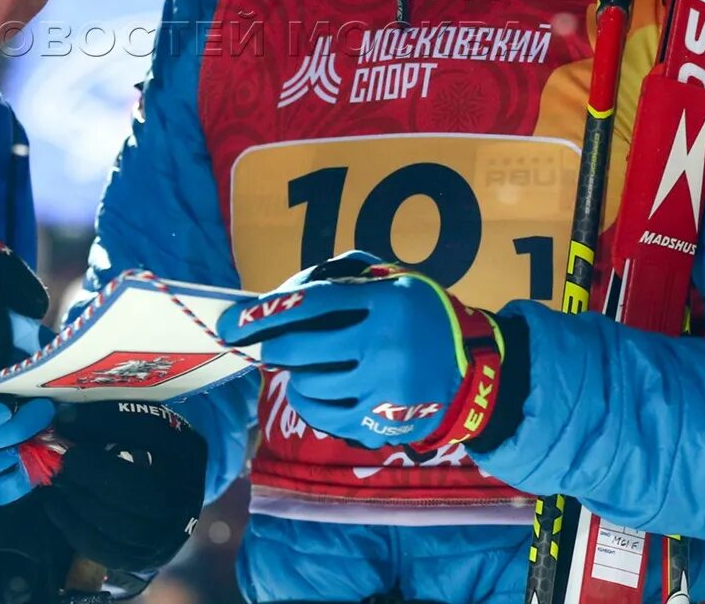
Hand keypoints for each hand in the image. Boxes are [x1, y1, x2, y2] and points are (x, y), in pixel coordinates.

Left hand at [0, 397, 206, 571]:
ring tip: (58, 481)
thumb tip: (61, 421)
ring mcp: (168, 535)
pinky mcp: (144, 558)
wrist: (170, 494)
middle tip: (63, 461)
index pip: (150, 433)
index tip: (66, 422)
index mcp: (188, 452)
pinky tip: (56, 505)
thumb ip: (106, 418)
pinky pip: (107, 551)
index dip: (106, 426)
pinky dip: (74, 528)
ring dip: (80, 502)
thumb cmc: (148, 450)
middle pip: (141, 493)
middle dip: (94, 475)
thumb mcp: (140, 423)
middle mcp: (187, 498)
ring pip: (122, 528)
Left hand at [217, 251, 521, 450]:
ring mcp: (385, 393)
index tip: (230, 322)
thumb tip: (281, 295)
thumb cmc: (421, 315)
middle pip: (299, 350)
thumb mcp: (393, 279)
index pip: (311, 305)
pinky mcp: (384, 426)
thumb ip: (342, 278)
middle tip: (273, 345)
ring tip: (308, 368)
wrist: (475, 370)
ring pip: (307, 388)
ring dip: (296, 376)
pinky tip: (321, 392)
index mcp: (386, 304)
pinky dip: (313, 404)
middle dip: (275, 346)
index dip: (264, 313)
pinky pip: (326, 419)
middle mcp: (384, 348)